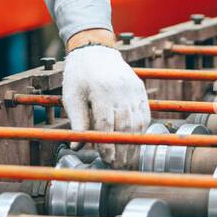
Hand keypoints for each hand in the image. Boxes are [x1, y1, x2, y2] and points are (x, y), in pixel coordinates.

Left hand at [61, 31, 150, 168]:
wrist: (95, 50)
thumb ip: (77, 122)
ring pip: (137, 122)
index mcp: (100, 91)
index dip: (107, 143)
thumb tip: (78, 146)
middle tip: (117, 165)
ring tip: (127, 158)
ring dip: (134, 143)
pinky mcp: (140, 89)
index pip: (106, 124)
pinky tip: (136, 140)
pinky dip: (141, 129)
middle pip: (125, 126)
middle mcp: (120, 90)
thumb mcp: (72, 96)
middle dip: (122, 149)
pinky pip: (144, 113)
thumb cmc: (79, 74)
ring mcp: (132, 89)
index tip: (105, 157)